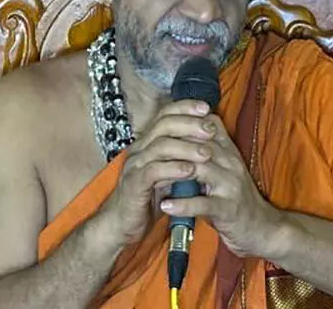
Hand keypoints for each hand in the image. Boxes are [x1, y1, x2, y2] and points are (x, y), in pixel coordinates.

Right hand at [92, 100, 216, 250]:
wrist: (122, 225)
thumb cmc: (146, 199)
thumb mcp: (166, 175)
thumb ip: (179, 159)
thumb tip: (205, 143)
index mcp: (146, 143)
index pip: (164, 115)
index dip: (185, 108)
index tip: (206, 108)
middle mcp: (139, 149)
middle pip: (164, 124)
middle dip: (190, 124)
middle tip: (210, 129)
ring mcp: (135, 166)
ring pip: (160, 146)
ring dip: (186, 147)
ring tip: (206, 153)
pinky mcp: (134, 184)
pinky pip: (153, 171)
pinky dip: (173, 168)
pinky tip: (190, 170)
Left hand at [160, 115, 286, 259]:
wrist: (263, 229)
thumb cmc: (236, 199)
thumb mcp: (225, 170)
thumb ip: (208, 153)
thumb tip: (183, 134)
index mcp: (229, 152)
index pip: (207, 126)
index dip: (183, 123)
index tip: (159, 128)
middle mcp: (231, 164)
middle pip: (199, 144)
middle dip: (172, 146)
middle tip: (147, 152)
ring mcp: (231, 186)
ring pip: (200, 169)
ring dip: (173, 172)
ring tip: (151, 177)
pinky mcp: (228, 209)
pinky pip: (203, 204)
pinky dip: (182, 204)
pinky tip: (165, 206)